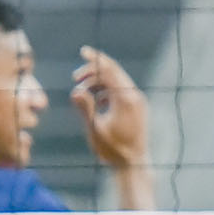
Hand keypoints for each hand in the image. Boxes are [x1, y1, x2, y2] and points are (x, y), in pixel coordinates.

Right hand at [69, 46, 148, 168]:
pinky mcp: (138, 107)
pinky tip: (97, 101)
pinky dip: (107, 91)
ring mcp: (138, 101)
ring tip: (82, 92)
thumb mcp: (94, 129)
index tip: (83, 50)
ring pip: (116, 82)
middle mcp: (134, 96)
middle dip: (93, 72)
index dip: (95, 59)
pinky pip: (121, 91)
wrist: (133, 164)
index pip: (110, 70)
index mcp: (125, 98)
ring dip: (98, 83)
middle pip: (113, 72)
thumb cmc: (113, 150)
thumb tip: (75, 91)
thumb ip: (85, 108)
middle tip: (75, 78)